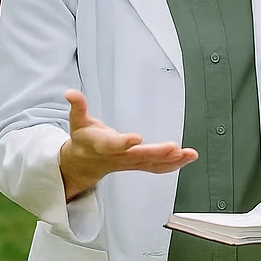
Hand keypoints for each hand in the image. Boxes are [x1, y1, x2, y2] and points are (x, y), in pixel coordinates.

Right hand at [58, 89, 196, 199]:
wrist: (82, 165)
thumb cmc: (83, 140)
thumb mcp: (77, 121)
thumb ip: (77, 106)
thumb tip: (70, 92)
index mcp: (103, 145)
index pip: (113, 145)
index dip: (124, 142)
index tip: (136, 138)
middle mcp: (118, 156)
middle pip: (139, 157)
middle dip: (157, 153)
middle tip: (174, 148)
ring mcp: (130, 163)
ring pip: (152, 165)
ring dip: (172, 161)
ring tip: (190, 155)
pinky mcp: (139, 165)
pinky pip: (157, 168)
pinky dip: (173, 165)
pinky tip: (187, 158)